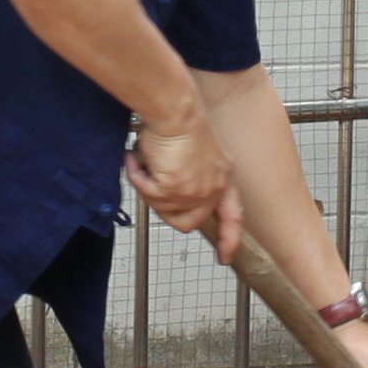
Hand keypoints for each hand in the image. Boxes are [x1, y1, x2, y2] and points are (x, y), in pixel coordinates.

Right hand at [123, 106, 239, 255]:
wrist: (176, 111)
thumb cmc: (181, 122)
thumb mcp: (197, 156)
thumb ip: (193, 179)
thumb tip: (169, 196)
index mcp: (224, 178)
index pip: (232, 216)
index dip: (229, 238)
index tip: (225, 256)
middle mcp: (214, 188)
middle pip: (187, 222)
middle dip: (165, 209)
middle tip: (151, 187)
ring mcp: (195, 192)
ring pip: (163, 209)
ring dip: (147, 187)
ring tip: (143, 163)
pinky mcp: (174, 188)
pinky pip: (147, 194)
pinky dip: (136, 177)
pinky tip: (135, 159)